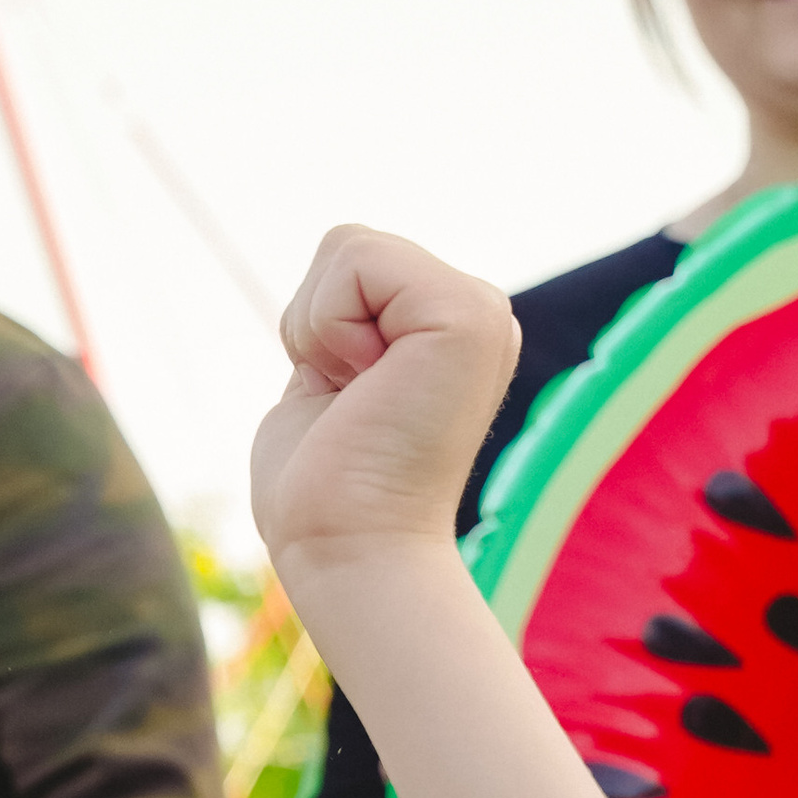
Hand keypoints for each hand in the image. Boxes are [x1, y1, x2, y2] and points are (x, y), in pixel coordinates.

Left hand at [250, 228, 518, 587]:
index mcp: (445, 329)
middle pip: (346, 246)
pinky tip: (365, 387)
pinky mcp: (470, 314)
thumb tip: (325, 298)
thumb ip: (337, 331)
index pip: (349, 264)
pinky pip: (354, 260)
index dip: (316, 331)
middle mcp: (477, 311)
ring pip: (347, 246)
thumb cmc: (323, 494)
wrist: (349, 551)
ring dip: (320, 330)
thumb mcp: (322, 388)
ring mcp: (482, 309)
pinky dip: (329, 328)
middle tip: (351, 404)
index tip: (345, 405)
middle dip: (315, 326)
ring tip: (360, 398)